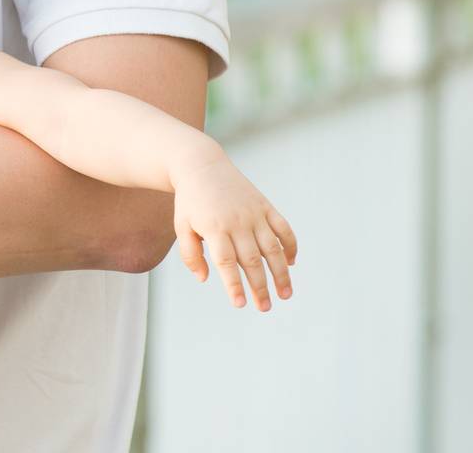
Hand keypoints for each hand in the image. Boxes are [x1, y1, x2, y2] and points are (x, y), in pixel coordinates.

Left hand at [171, 150, 298, 311]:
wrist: (202, 165)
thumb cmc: (190, 201)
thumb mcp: (181, 226)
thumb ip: (190, 254)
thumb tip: (204, 279)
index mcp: (213, 228)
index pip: (226, 263)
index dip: (234, 285)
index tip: (241, 304)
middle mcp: (236, 221)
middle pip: (252, 260)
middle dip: (260, 287)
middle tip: (265, 308)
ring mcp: (253, 213)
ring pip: (272, 248)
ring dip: (281, 273)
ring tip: (285, 295)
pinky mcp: (265, 205)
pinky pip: (283, 228)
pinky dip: (290, 246)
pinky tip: (291, 263)